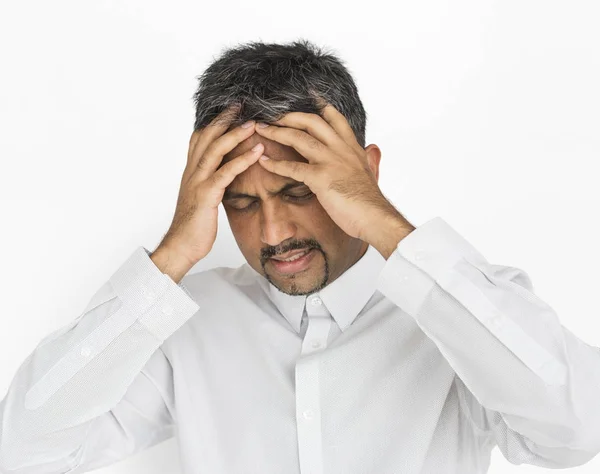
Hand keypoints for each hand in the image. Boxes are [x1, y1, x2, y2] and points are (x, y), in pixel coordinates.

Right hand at [158, 105, 264, 266]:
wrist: (180, 247)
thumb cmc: (193, 227)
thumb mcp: (202, 199)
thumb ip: (210, 183)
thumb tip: (223, 175)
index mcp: (191, 172)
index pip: (201, 138)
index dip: (214, 122)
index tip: (231, 109)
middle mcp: (192, 172)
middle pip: (207, 137)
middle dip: (224, 119)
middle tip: (242, 104)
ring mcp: (197, 182)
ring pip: (215, 150)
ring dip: (235, 134)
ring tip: (253, 123)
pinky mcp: (206, 195)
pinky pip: (225, 173)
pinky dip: (242, 160)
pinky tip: (257, 152)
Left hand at [254, 102, 402, 242]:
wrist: (375, 217)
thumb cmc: (371, 201)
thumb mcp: (371, 172)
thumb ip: (369, 158)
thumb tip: (372, 149)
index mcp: (352, 148)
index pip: (335, 118)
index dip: (320, 106)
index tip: (308, 96)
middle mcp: (341, 149)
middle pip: (312, 121)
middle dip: (289, 116)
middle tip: (272, 115)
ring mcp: (330, 161)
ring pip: (299, 138)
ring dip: (277, 132)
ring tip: (261, 129)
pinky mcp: (321, 178)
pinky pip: (292, 167)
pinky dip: (276, 164)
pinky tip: (263, 161)